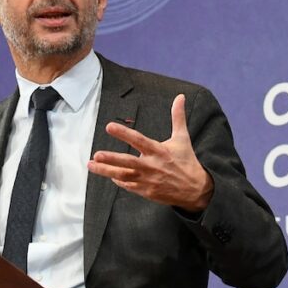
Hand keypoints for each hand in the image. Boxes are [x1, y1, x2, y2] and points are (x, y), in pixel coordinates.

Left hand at [87, 94, 213, 211]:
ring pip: (123, 176)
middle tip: (96, 155)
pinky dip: (118, 181)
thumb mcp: (182, 138)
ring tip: (91, 165)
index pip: (138, 140)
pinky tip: (109, 175)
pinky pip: (128, 186)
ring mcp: (148, 180)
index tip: (109, 126)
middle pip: (128, 162)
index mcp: (159, 151)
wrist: (195, 189)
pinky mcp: (147, 191)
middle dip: (111, 159)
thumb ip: (178, 117)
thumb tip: (180, 96)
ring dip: (106, 171)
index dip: (124, 133)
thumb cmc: (186, 161)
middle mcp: (152, 166)